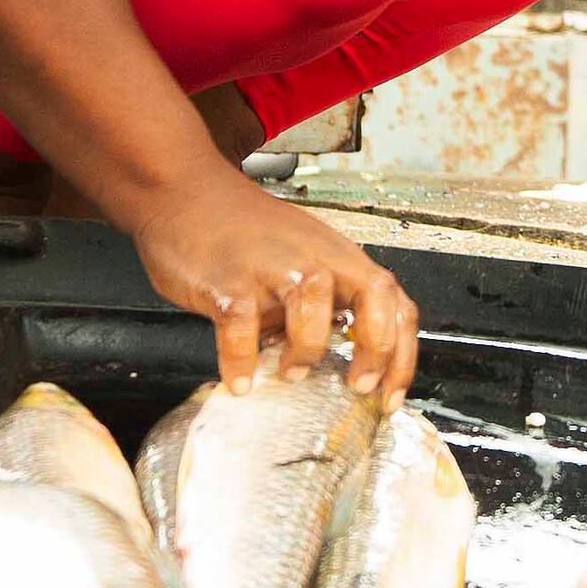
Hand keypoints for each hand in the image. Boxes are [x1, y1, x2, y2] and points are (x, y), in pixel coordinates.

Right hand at [125, 169, 418, 396]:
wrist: (185, 192)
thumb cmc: (241, 232)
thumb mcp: (298, 262)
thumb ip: (317, 307)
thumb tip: (331, 365)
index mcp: (338, 257)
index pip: (393, 301)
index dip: (401, 353)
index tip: (389, 396)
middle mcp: (313, 256)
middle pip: (374, 294)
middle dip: (377, 347)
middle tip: (358, 384)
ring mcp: (271, 265)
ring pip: (313, 301)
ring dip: (308, 348)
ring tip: (290, 372)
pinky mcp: (227, 279)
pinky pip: (241, 325)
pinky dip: (241, 360)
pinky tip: (239, 380)